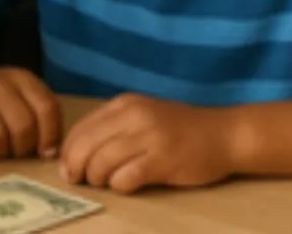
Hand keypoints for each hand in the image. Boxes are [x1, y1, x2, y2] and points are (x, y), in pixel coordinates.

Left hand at [59, 93, 235, 193]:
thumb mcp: (142, 115)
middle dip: (75, 167)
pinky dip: (119, 185)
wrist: (225, 134)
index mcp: (124, 104)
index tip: (66, 167)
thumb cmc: (180, 129)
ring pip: (102, 162)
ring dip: (96, 178)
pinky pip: (127, 177)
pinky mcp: (164, 160)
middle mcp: (134, 116)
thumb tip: (77, 151)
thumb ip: (113, 128)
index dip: (68, 151)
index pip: (82, 128)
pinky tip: (125, 185)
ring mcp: (150, 137)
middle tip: (76, 180)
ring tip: (103, 183)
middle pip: (87, 145)